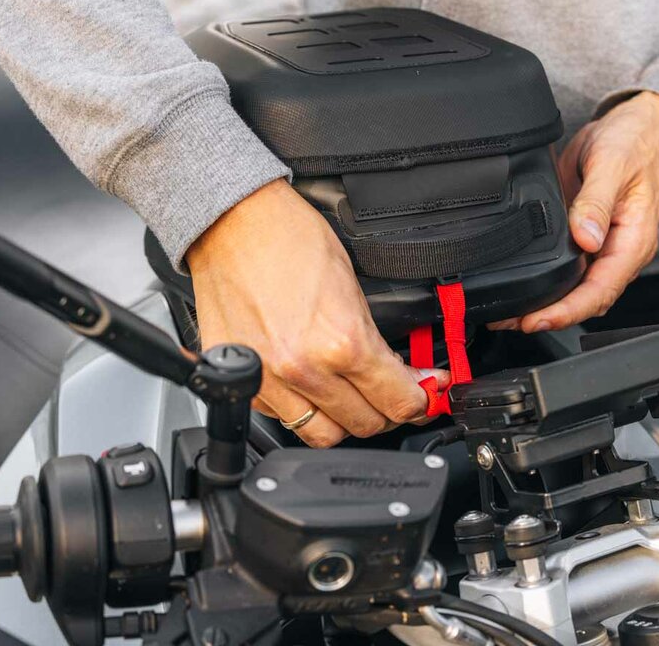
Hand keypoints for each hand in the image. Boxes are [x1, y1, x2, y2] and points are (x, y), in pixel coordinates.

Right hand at [186, 180, 444, 446]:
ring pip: (323, 434)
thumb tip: (401, 374)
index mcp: (343, 342)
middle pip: (365, 425)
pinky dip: (302, 409)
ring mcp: (269, 382)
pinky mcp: (244, 383)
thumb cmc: (289, 238)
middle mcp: (304, 370)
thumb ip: (376, 339)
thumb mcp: (353, 285)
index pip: (398, 402)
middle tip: (390, 393)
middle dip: (386, 411)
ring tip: (351, 396)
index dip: (421, 401)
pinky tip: (310, 385)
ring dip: (344, 420)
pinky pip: (284, 418)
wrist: (233, 223)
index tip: (425, 396)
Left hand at [494, 92, 658, 331]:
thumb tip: (586, 238)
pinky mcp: (586, 240)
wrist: (636, 128)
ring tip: (508, 313)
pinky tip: (521, 287)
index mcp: (634, 241)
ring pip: (576, 290)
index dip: (568, 311)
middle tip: (509, 321)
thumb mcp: (613, 164)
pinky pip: (568, 271)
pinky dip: (545, 284)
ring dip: (544, 305)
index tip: (538, 320)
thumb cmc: (633, 143)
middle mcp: (619, 252)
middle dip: (550, 317)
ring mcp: (602, 248)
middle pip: (586, 300)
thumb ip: (597, 202)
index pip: (601, 290)